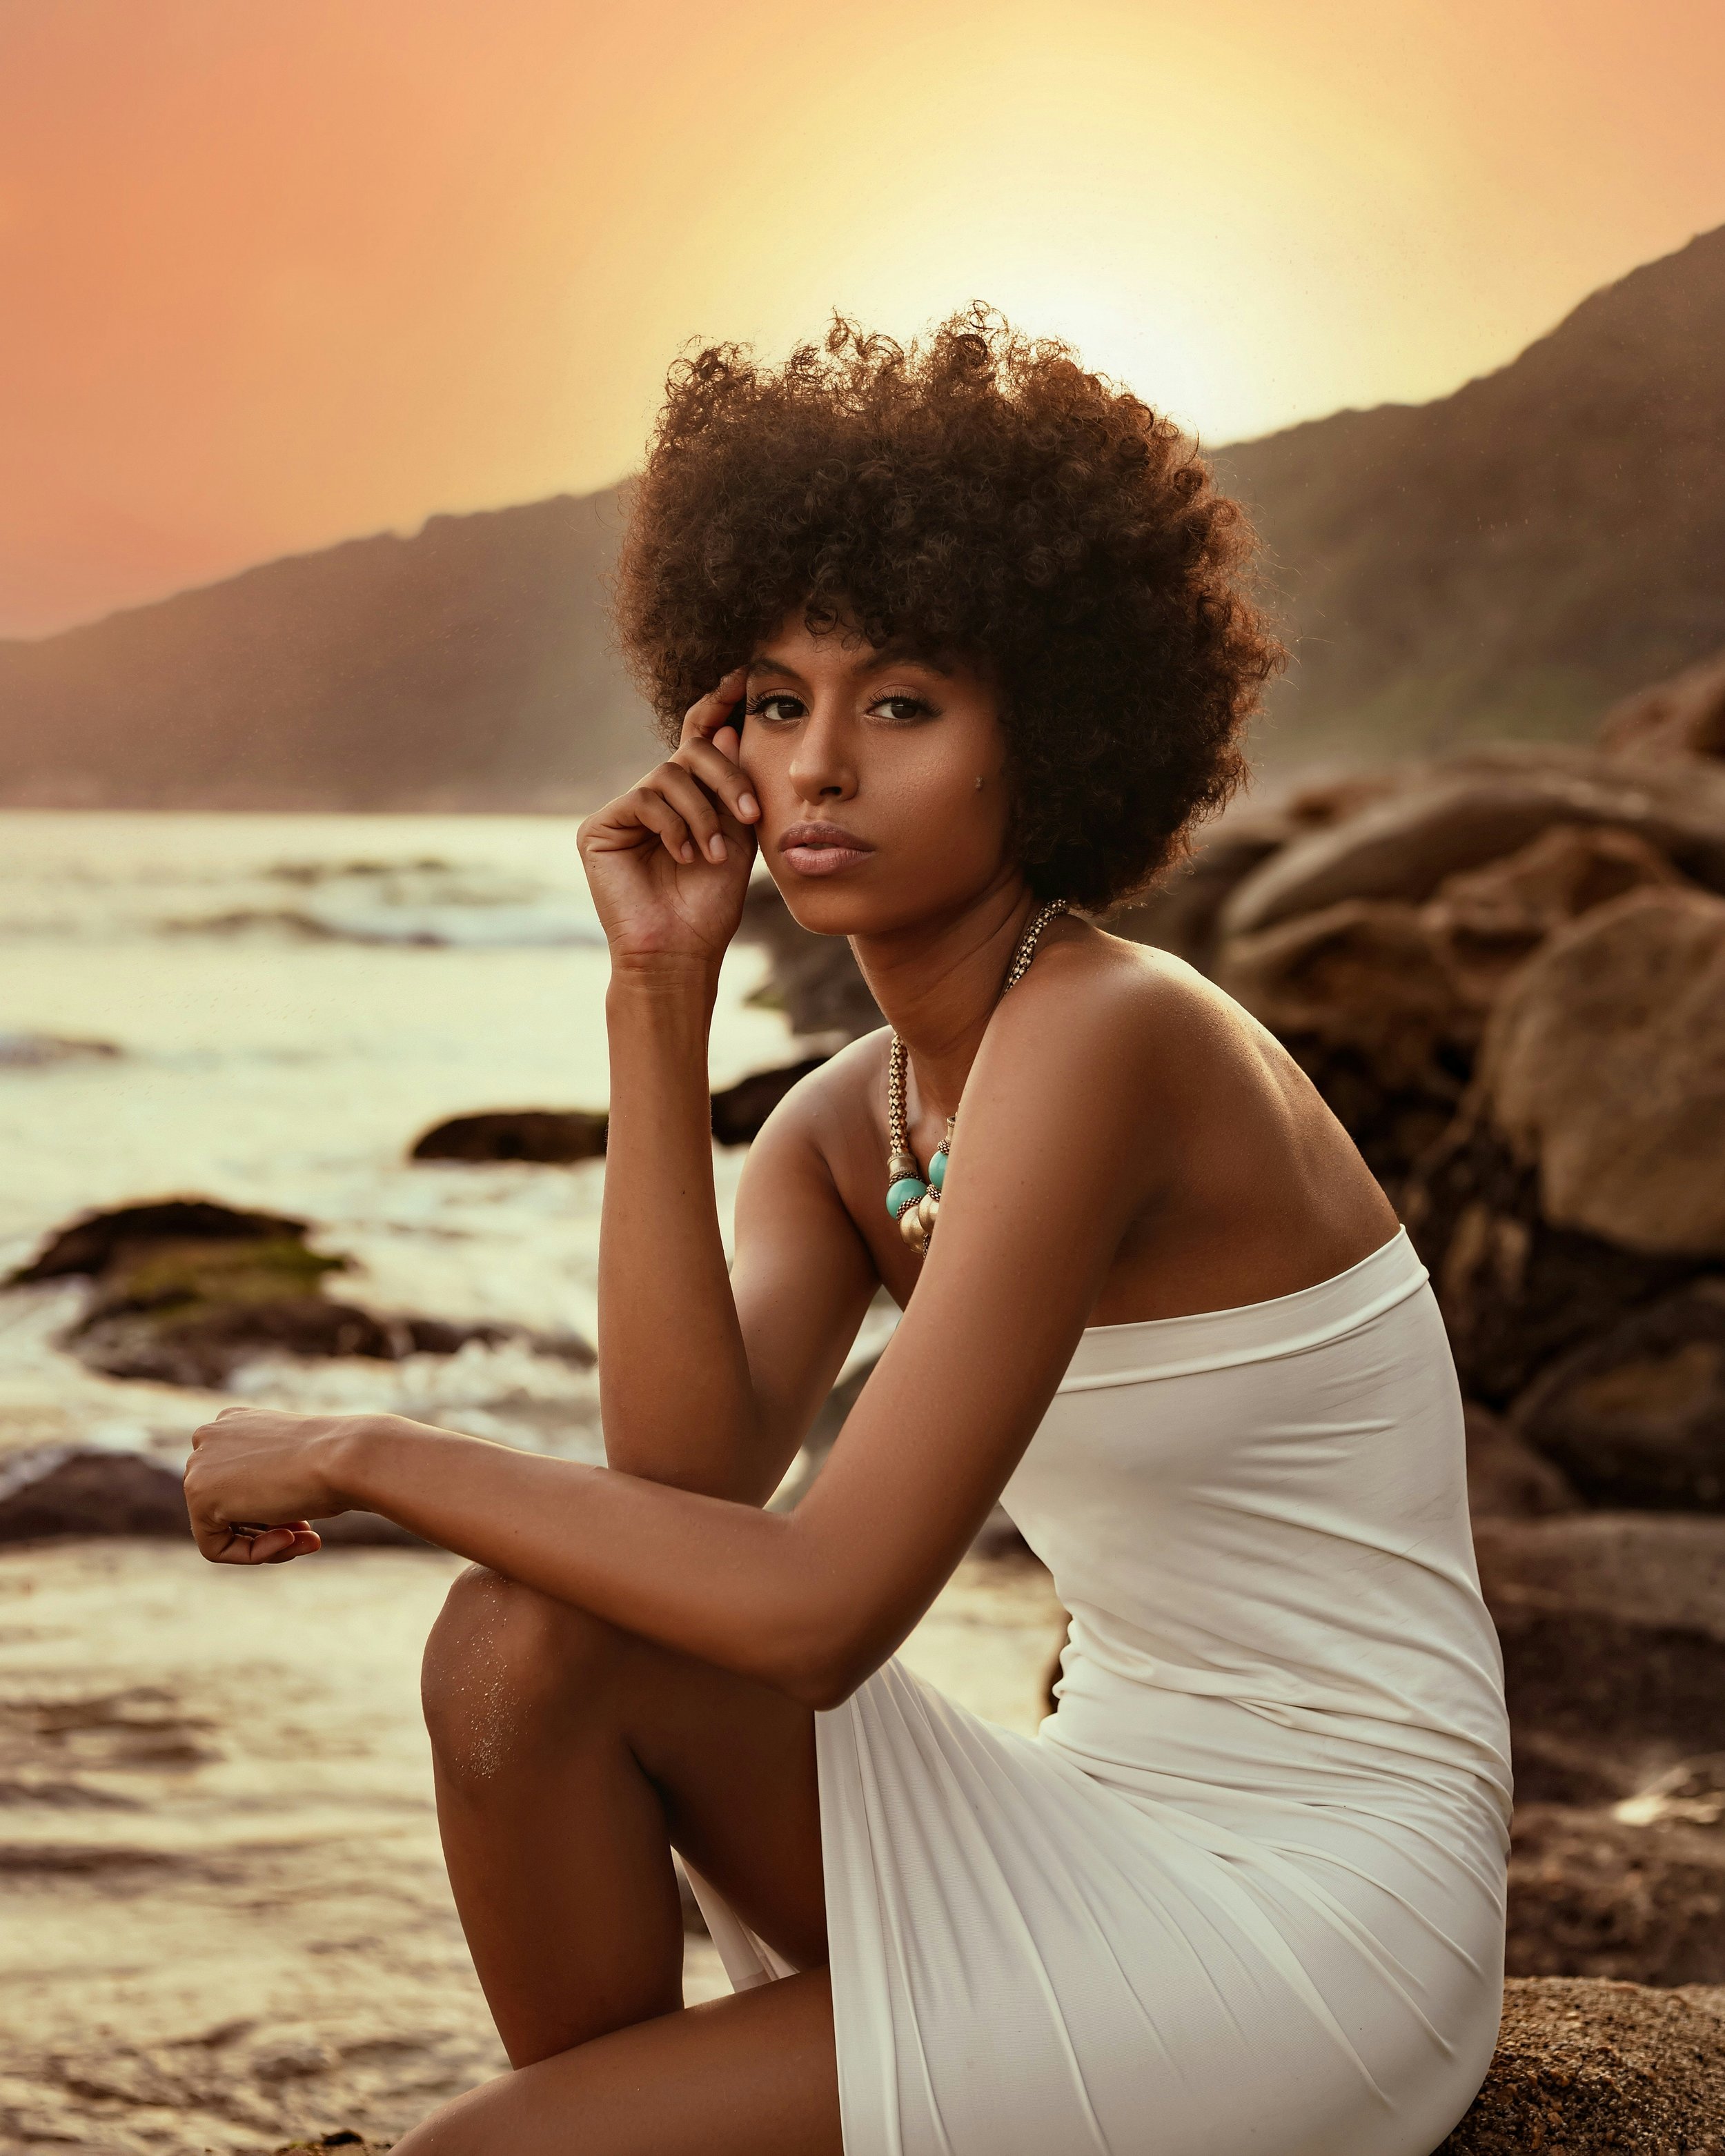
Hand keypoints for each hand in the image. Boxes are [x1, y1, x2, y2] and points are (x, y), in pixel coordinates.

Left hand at [183, 1404, 363, 1565]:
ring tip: (306, 1541)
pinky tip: (287, 1539)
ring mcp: (199, 1463)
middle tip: (307, 1534)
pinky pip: (216, 1546)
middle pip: (227, 1505)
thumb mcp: (299, 1463)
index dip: (273, 1511)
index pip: (238, 1483)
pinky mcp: (198, 1495)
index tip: (306, 1521)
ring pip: (222, 1528)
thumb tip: (258, 1512)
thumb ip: (269, 1481)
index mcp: (235, 1422)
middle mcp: (210, 1437)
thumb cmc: (335, 1460)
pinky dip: (252, 1554)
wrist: (345, 1456)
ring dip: (265, 1543)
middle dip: (268, 1527)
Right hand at [577, 669, 760, 967]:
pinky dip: (673, 824)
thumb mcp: (735, 838)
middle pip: (689, 751)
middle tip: (748, 813)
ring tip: (710, 854)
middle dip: (725, 776)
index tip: (743, 678)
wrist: (681, 952)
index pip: (699, 741)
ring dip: (701, 813)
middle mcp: (653, 799)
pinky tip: (683, 855)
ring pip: (668, 774)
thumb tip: (727, 728)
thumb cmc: (710, 904)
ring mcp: (625, 812)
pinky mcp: (599, 828)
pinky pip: (644, 798)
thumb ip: (733, 787)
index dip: (716, 707)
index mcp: (687, 799)